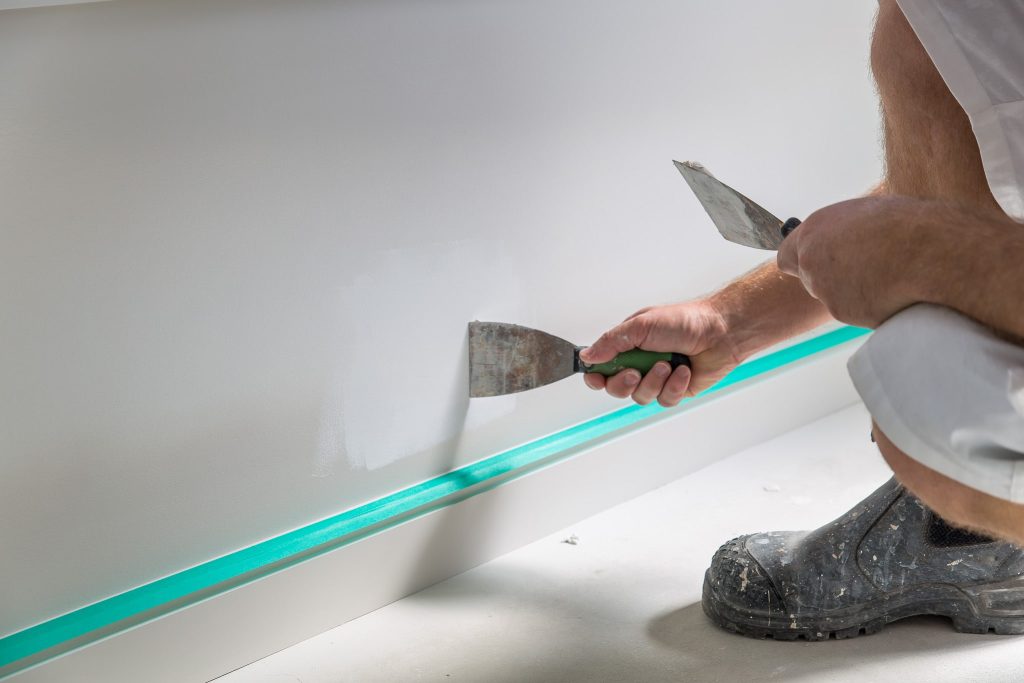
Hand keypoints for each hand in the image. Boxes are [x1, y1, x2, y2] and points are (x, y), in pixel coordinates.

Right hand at [578, 299, 740, 406]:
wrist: (720, 332)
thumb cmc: (684, 321)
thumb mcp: (641, 325)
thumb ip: (611, 342)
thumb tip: (587, 355)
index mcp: (628, 345)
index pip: (602, 367)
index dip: (596, 376)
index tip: (597, 377)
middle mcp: (640, 363)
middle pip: (616, 388)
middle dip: (624, 383)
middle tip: (635, 372)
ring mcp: (658, 378)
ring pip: (640, 397)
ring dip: (653, 382)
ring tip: (667, 364)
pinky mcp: (675, 390)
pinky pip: (664, 400)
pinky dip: (673, 386)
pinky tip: (683, 371)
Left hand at [776, 196, 925, 327]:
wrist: (931, 251)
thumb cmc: (908, 225)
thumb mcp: (869, 214)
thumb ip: (845, 232)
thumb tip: (847, 238)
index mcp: (814, 230)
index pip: (787, 256)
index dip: (803, 261)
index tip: (817, 264)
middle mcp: (811, 261)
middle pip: (811, 279)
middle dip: (832, 278)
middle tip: (865, 271)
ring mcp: (825, 290)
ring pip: (834, 297)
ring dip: (854, 292)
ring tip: (890, 276)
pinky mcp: (842, 312)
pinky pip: (854, 311)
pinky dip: (870, 306)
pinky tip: (893, 292)